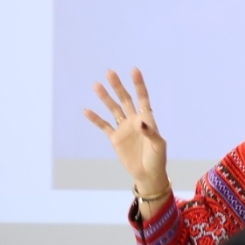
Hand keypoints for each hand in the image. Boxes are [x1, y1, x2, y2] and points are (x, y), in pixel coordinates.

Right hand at [84, 68, 169, 198]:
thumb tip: (141, 122)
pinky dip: (96, 119)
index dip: (138, 84)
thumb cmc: (157, 159)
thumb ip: (151, 133)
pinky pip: (104, 126)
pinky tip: (86, 110)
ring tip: (96, 85)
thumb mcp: (158, 146)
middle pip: (125, 99)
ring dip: (105, 98)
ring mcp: (124, 128)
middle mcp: (134, 120)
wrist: (148, 174)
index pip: (142, 97)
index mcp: (147, 118)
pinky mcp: (115, 138)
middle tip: (110, 72)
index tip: (134, 70)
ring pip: (113, 109)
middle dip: (118, 86)